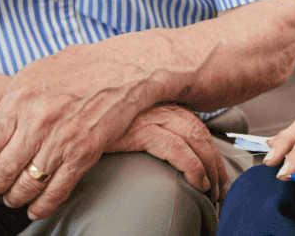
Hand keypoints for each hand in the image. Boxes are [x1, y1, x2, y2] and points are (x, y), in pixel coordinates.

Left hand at [0, 44, 159, 219]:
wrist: (125, 70)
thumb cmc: (75, 69)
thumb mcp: (29, 75)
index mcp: (19, 98)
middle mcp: (37, 120)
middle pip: (2, 171)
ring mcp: (61, 139)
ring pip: (26, 186)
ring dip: (17, 197)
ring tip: (16, 196)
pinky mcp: (84, 154)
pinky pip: (56, 191)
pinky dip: (43, 206)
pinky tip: (36, 208)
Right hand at [108, 105, 230, 200]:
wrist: (73, 124)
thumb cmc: (99, 129)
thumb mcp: (128, 126)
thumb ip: (152, 131)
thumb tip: (175, 154)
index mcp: (159, 103)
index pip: (196, 125)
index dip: (211, 150)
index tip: (218, 173)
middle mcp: (159, 105)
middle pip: (200, 132)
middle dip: (215, 161)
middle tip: (221, 188)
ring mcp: (150, 115)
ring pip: (194, 138)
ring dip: (209, 167)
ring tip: (212, 190)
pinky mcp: (139, 129)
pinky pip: (177, 149)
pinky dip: (193, 166)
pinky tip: (198, 183)